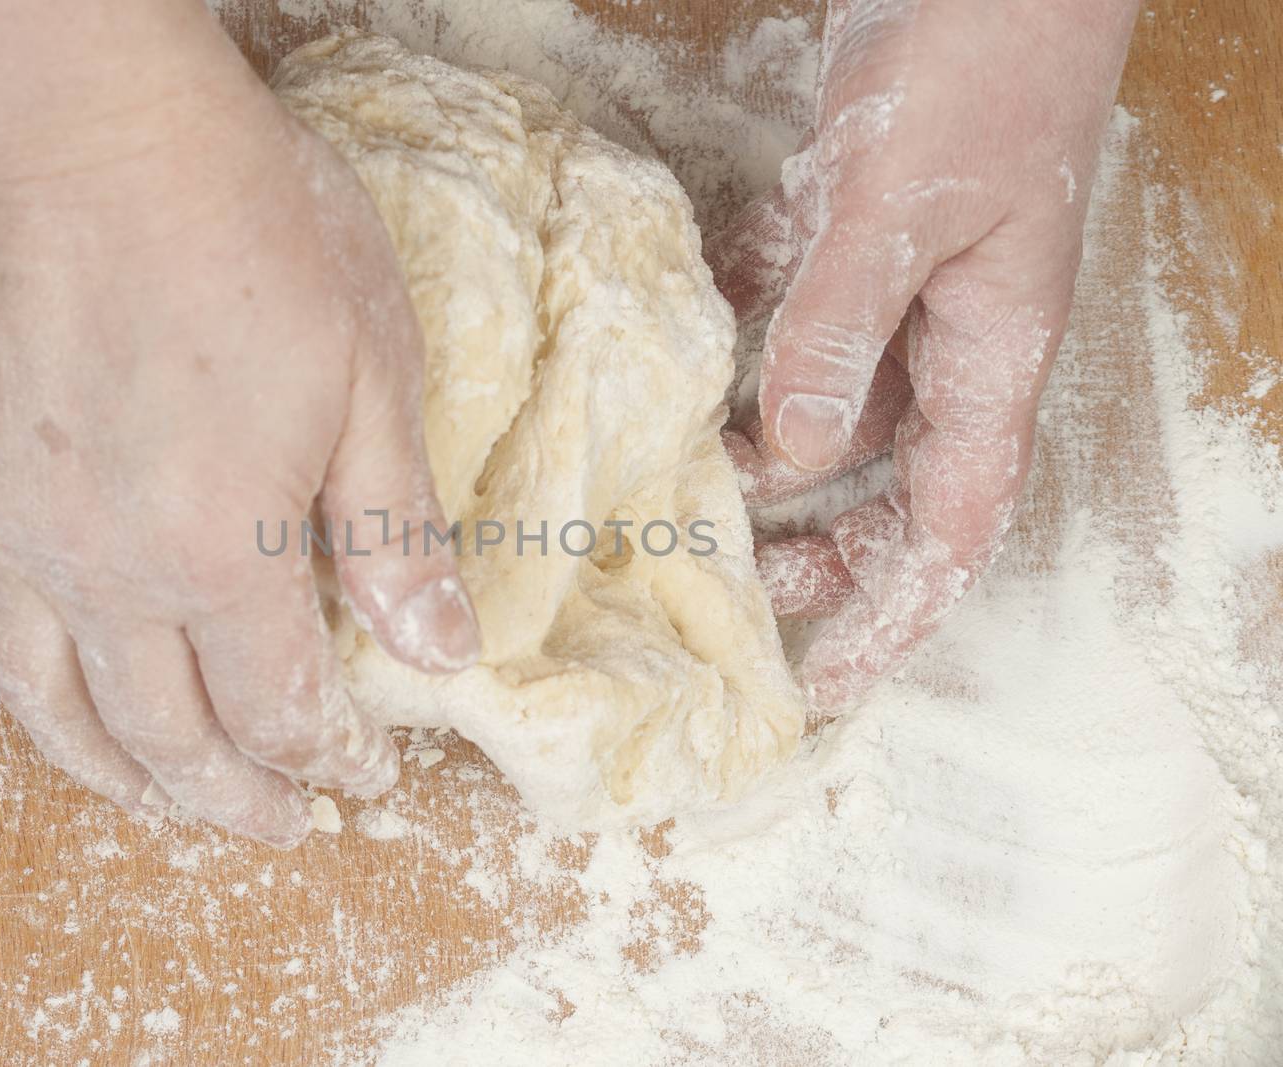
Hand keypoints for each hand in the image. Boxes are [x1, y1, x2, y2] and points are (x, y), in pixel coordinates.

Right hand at [0, 56, 477, 845]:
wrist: (93, 137)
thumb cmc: (251, 236)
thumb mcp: (371, 376)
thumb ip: (396, 532)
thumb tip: (445, 654)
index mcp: (223, 552)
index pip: (283, 706)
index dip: (330, 758)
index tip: (363, 780)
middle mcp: (105, 572)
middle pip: (170, 736)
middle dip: (236, 796)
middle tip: (279, 825)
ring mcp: (12, 535)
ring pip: (54, 708)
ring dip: (118, 776)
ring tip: (165, 806)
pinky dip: (7, 682)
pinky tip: (39, 697)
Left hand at [709, 0, 1138, 716]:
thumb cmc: (983, 63)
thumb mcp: (902, 210)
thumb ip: (838, 331)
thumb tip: (789, 454)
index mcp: (990, 352)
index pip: (952, 523)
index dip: (896, 610)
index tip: (834, 683)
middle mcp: (949, 335)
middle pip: (890, 481)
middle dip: (821, 546)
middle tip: (729, 586)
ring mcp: (901, 283)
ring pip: (834, 405)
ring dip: (769, 454)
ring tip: (688, 494)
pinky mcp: (850, 229)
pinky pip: (792, 312)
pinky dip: (744, 346)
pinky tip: (684, 368)